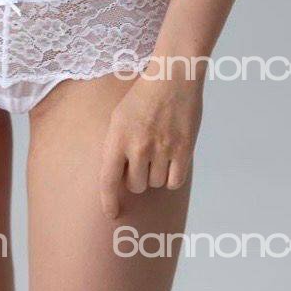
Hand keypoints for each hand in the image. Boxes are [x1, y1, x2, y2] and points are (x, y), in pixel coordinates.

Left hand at [98, 66, 203, 219]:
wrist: (173, 76)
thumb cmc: (143, 95)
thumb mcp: (119, 117)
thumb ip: (117, 146)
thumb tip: (118, 177)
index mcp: (117, 137)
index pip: (108, 180)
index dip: (108, 201)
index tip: (112, 214)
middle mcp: (138, 146)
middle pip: (136, 186)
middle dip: (138, 178)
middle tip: (144, 158)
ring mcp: (161, 149)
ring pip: (156, 184)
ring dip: (156, 174)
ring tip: (159, 150)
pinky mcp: (183, 150)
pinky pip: (175, 182)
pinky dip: (173, 177)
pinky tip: (172, 160)